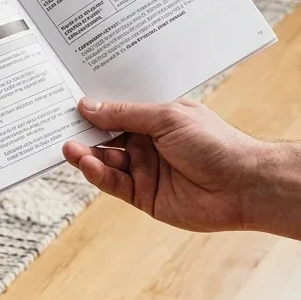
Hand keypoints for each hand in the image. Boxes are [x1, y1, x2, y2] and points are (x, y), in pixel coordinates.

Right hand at [62, 97, 264, 232]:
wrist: (243, 185)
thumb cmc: (214, 143)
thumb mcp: (166, 118)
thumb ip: (124, 115)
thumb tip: (88, 106)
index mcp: (156, 120)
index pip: (117, 112)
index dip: (94, 109)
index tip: (68, 103)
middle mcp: (147, 144)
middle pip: (106, 137)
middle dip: (83, 133)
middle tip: (58, 127)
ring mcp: (144, 170)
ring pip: (105, 161)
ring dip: (86, 155)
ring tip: (69, 148)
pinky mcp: (142, 196)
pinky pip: (113, 183)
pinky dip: (98, 174)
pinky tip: (88, 164)